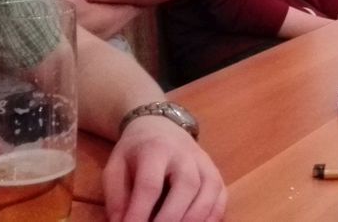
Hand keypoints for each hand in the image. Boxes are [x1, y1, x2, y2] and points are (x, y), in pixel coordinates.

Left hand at [103, 116, 225, 221]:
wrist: (160, 126)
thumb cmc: (135, 152)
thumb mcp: (115, 167)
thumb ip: (116, 198)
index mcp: (155, 150)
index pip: (150, 184)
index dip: (140, 211)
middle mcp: (185, 154)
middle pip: (186, 186)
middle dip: (171, 217)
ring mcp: (204, 163)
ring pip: (209, 190)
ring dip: (195, 218)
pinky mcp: (216, 172)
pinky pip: (222, 195)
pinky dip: (214, 215)